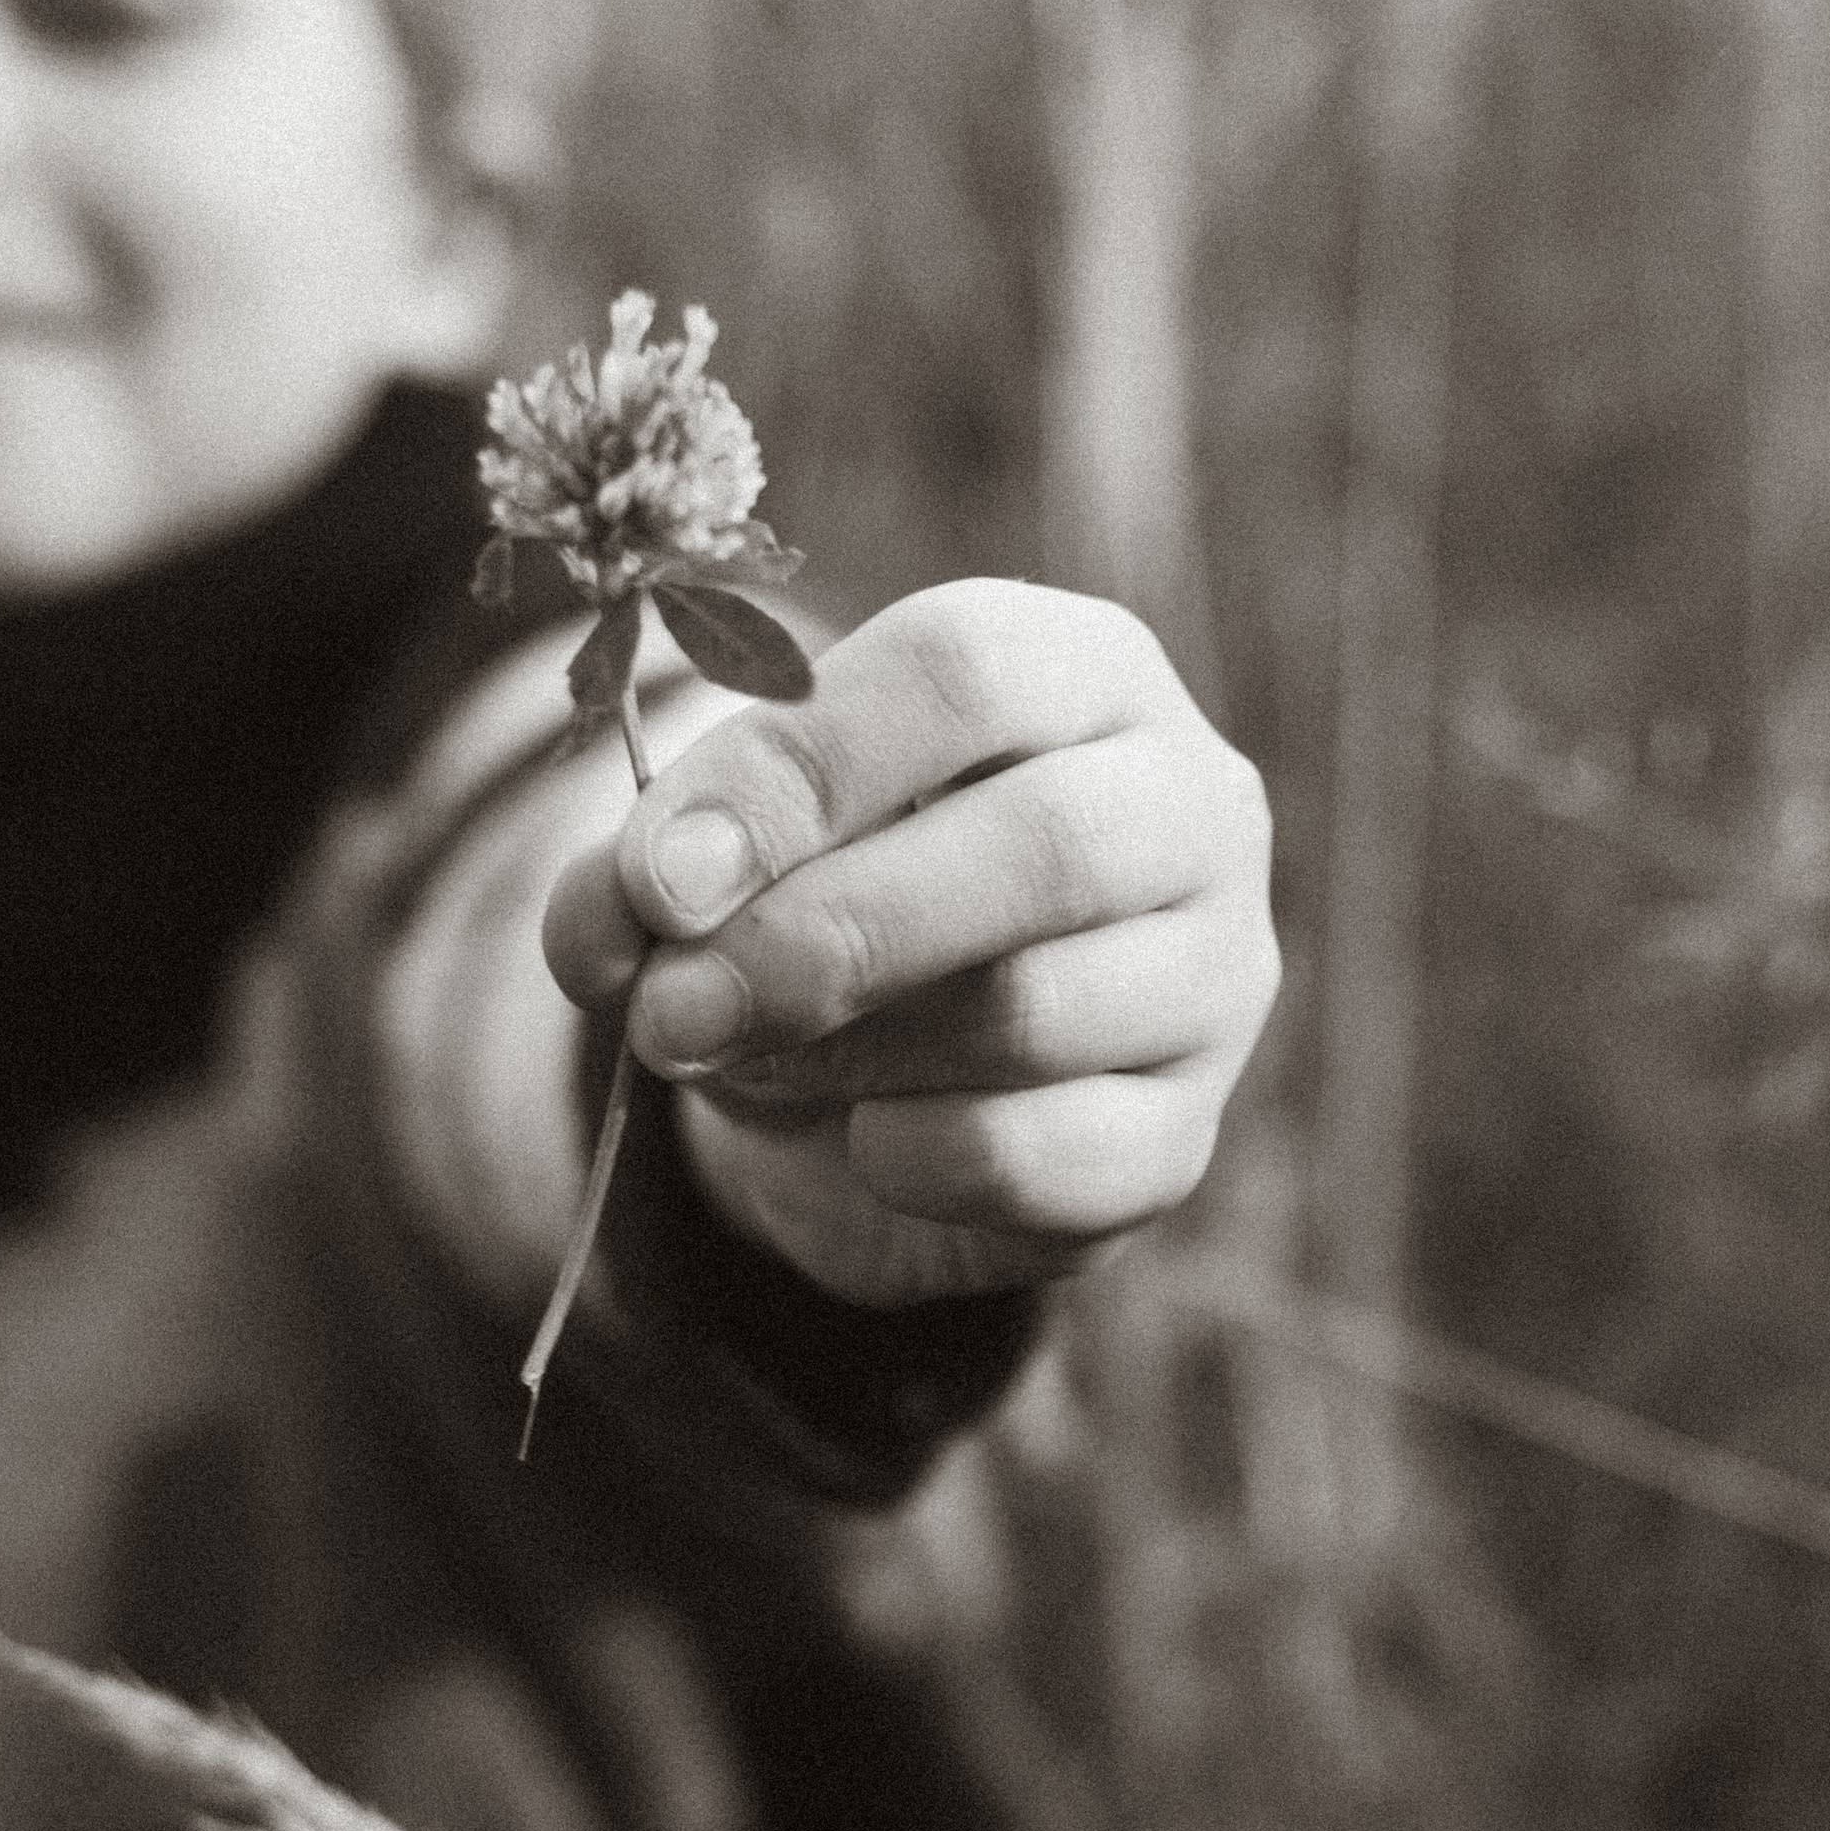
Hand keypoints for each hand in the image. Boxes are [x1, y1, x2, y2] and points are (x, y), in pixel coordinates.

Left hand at [539, 580, 1279, 1305]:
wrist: (893, 1072)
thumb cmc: (826, 902)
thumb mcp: (726, 854)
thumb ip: (652, 865)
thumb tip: (617, 925)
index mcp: (1081, 671)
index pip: (966, 670)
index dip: (795, 772)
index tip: (657, 882)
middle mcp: (1191, 807)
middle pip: (1044, 846)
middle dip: (823, 938)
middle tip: (670, 1013)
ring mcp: (1212, 980)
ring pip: (1033, 1016)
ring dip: (839, 1056)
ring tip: (746, 1060)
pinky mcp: (1180, 1139)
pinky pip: (1040, 1158)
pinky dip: (909, 1160)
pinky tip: (865, 1137)